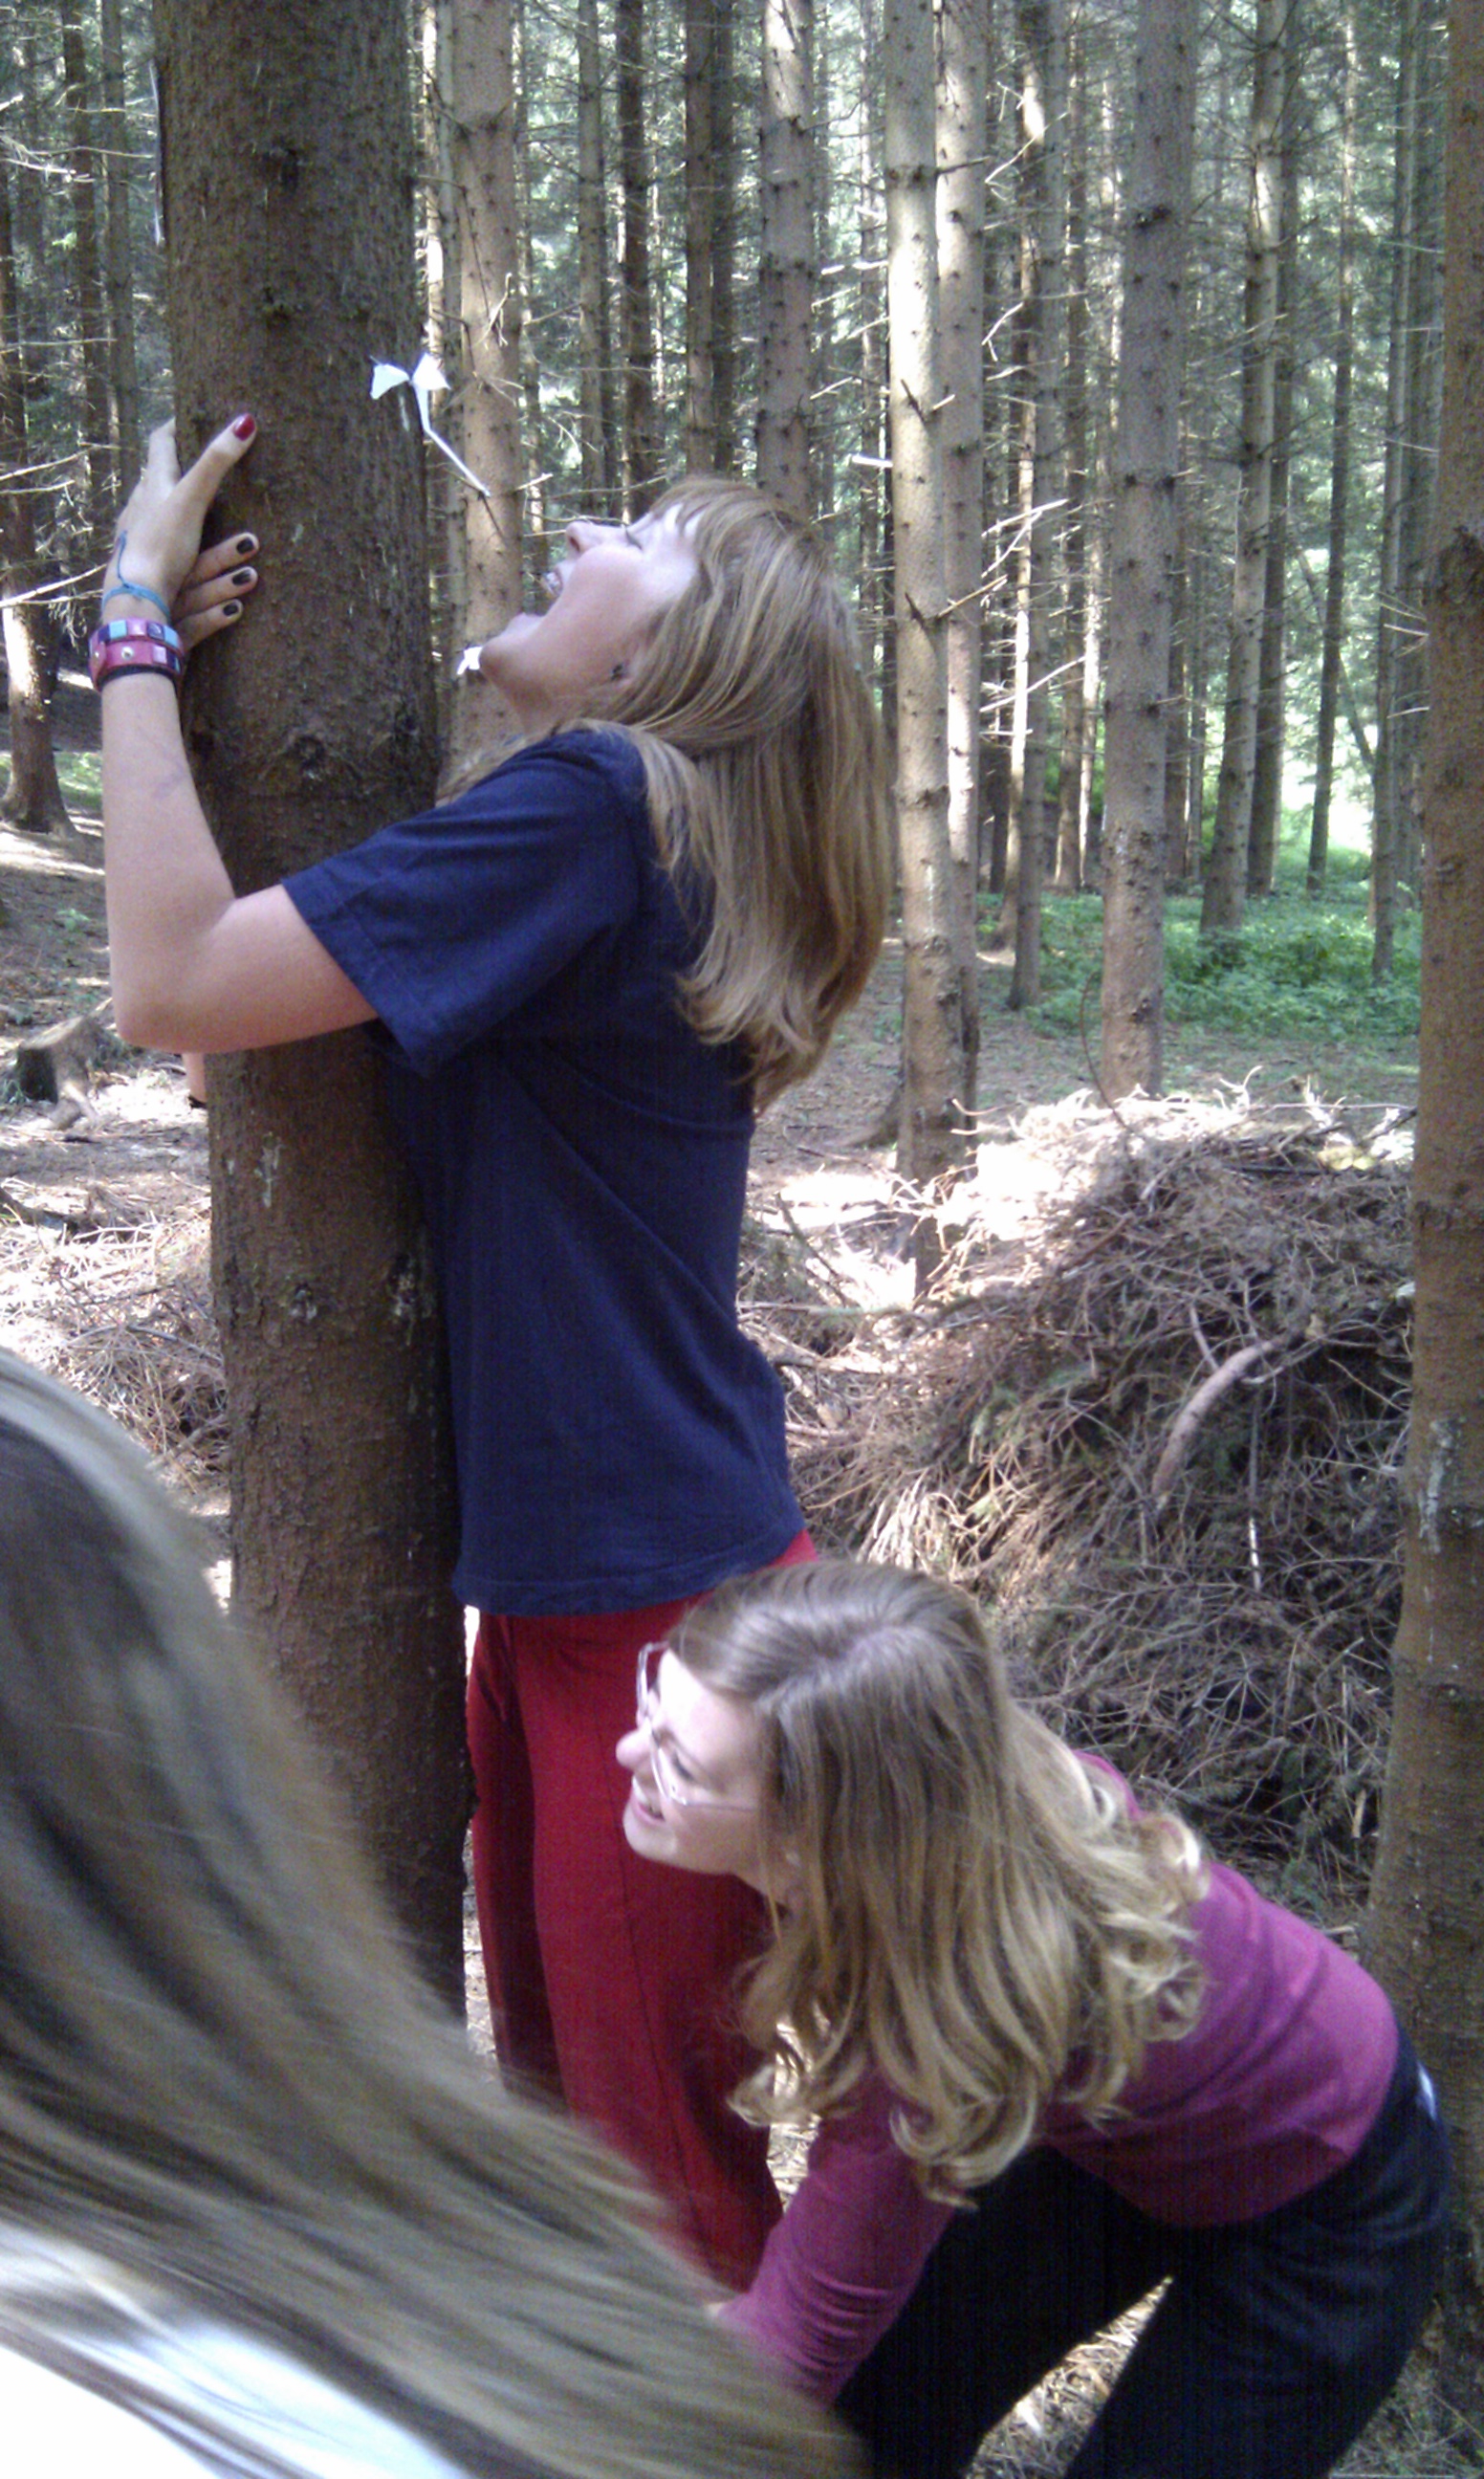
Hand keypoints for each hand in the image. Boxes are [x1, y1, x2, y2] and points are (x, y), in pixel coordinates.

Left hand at [104, 415, 259, 648]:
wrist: (136, 596)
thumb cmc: (162, 544)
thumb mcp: (192, 499)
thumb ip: (216, 463)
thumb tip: (245, 422)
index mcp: (153, 482)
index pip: (160, 441)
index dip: (175, 424)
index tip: (190, 416)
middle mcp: (140, 501)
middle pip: (156, 472)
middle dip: (178, 463)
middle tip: (198, 458)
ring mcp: (135, 529)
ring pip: (153, 503)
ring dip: (174, 497)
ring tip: (194, 499)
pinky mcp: (138, 555)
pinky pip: (154, 533)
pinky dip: (170, 528)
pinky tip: (177, 540)